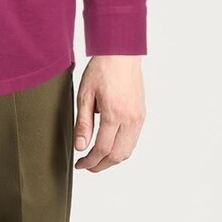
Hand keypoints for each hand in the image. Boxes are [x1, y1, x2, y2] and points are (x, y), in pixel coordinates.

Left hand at [74, 56, 145, 171]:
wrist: (121, 54)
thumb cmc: (101, 70)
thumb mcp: (84, 96)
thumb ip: (83, 123)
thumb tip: (80, 147)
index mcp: (114, 114)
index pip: (102, 149)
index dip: (90, 161)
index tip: (80, 165)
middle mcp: (130, 118)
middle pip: (117, 155)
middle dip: (101, 165)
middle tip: (87, 166)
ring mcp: (138, 118)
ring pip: (128, 151)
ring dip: (112, 160)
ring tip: (97, 160)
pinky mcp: (141, 115)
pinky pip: (133, 140)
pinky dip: (122, 150)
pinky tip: (110, 147)